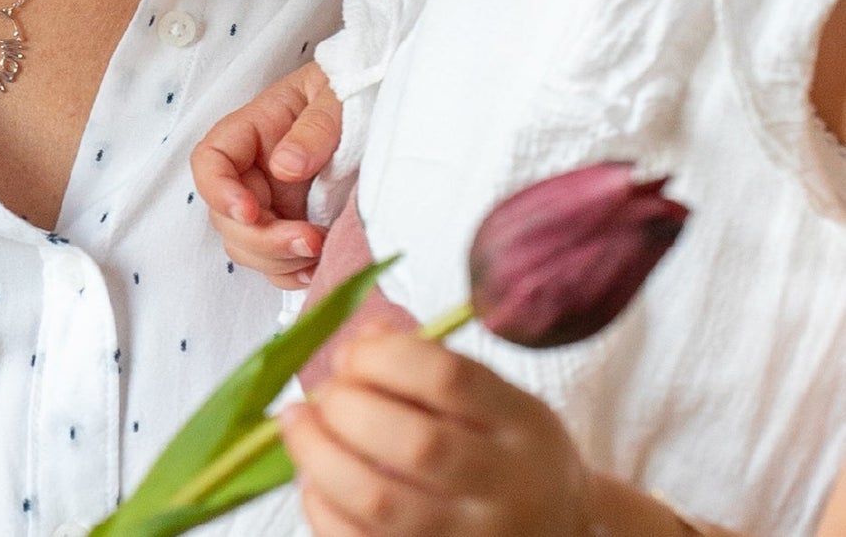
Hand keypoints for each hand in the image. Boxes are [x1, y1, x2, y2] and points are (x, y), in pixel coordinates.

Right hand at [190, 62, 341, 288]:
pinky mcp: (293, 225)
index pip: (210, 161)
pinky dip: (292, 273)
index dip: (218, 192)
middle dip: (261, 238)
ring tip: (323, 249)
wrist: (379, 101)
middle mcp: (254, 170)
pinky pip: (277, 262)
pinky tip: (319, 267)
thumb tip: (285, 167)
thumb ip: (314, 127)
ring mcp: (272, 201)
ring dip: (278, 258)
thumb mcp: (336, 94)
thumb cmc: (351, 88)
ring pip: (246, 245)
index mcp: (253, 129)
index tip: (248, 211)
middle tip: (309, 239)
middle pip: (225, 216)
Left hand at [278, 328, 595, 536]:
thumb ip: (431, 361)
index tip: (352, 354)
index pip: (446, 379)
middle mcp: (503, 487)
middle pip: (415, 444)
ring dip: (321, 456)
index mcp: (520, 425)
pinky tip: (315, 481)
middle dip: (348, 408)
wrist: (559, 532)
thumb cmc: (512, 454)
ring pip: (382, 502)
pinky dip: (324, 510)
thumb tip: (360, 342)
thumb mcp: (497, 397)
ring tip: (299, 426)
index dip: (383, 357)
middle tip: (324, 395)